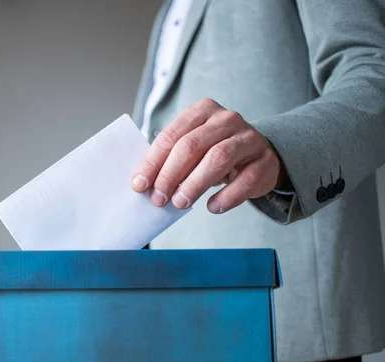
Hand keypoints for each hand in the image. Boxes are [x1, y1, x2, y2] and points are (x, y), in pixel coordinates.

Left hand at [130, 98, 286, 213]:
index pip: (172, 135)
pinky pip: (245, 180)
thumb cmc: (215, 151)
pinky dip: (226, 196)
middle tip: (158, 198)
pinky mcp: (265, 160)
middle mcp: (226, 119)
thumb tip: (144, 183)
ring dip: (195, 184)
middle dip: (170, 174)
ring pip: (218, 158)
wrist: (259, 156)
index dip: (153, 161)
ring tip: (180, 203)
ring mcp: (249, 138)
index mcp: (202, 110)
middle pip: (192, 145)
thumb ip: (171, 158)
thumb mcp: (193, 147)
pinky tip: (212, 207)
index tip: (139, 185)